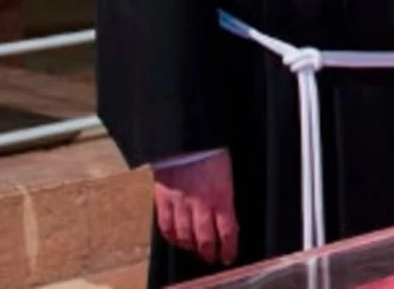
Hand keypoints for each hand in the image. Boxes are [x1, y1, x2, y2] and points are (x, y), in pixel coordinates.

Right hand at [152, 150, 239, 264]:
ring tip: (196, 251)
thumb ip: (227, 197)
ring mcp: (180, 202)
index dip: (229, 247)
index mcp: (222, 195)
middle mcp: (201, 203)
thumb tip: (230, 217)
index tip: (229, 255)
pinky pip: (166, 224)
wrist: (186, 135)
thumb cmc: (211, 150)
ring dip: (191, 246)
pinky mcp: (163, 198)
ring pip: (185, 235)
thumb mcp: (228, 173)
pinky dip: (171, 236)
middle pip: (205, 238)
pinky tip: (176, 239)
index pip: (227, 230)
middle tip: (213, 258)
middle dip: (210, 252)